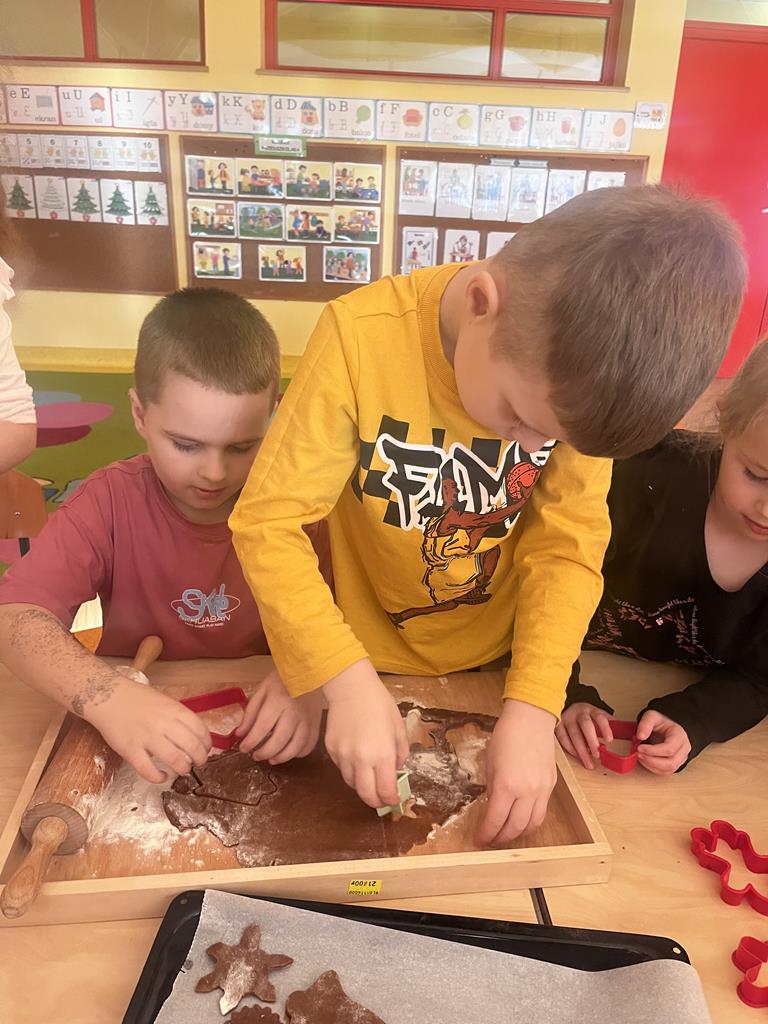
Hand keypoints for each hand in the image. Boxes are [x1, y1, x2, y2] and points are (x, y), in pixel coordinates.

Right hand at [87, 678, 211, 782]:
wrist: (109, 697)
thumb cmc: (137, 698)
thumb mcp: (165, 701)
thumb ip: (178, 717)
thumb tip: (194, 734)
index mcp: (174, 710)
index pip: (200, 730)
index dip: (207, 744)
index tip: (206, 749)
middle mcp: (164, 724)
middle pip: (192, 746)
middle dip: (200, 759)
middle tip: (198, 763)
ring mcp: (147, 738)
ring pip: (174, 759)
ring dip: (183, 768)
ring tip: (182, 770)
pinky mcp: (131, 750)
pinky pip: (147, 770)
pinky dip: (158, 777)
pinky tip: (162, 777)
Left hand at [236, 670, 323, 763]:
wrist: (308, 670)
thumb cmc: (283, 679)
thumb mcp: (262, 690)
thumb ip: (250, 712)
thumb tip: (240, 733)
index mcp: (278, 701)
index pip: (263, 727)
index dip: (251, 741)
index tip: (243, 748)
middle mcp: (294, 712)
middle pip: (280, 740)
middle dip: (265, 753)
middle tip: (256, 756)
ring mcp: (307, 719)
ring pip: (296, 746)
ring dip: (282, 757)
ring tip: (271, 759)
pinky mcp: (316, 722)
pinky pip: (310, 744)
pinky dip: (300, 753)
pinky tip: (290, 752)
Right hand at [323, 659, 409, 808]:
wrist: (351, 688)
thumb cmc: (378, 703)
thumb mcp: (398, 727)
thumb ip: (400, 752)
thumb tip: (396, 769)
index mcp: (382, 755)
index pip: (386, 791)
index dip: (391, 800)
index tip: (394, 799)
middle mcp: (361, 760)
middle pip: (367, 795)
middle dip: (376, 801)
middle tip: (382, 799)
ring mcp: (343, 756)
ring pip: (352, 784)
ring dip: (362, 785)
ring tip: (370, 777)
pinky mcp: (331, 750)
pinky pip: (341, 768)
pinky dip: (350, 770)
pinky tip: (357, 758)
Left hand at [478, 700, 556, 845]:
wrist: (531, 719)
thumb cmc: (506, 735)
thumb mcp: (490, 762)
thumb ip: (492, 787)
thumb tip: (493, 804)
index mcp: (506, 785)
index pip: (495, 820)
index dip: (486, 834)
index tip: (479, 839)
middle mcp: (526, 791)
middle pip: (515, 827)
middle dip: (501, 838)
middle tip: (492, 840)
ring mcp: (542, 790)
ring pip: (532, 824)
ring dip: (518, 834)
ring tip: (507, 834)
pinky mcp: (551, 785)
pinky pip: (542, 811)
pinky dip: (531, 821)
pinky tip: (522, 821)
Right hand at [555, 702, 613, 769]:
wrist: (569, 708)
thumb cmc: (587, 716)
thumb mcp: (599, 716)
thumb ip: (610, 725)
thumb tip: (628, 735)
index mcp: (592, 710)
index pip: (600, 717)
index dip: (605, 728)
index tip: (609, 740)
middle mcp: (579, 713)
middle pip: (586, 725)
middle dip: (591, 741)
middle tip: (597, 754)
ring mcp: (567, 718)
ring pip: (573, 734)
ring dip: (581, 750)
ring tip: (588, 762)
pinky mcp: (558, 725)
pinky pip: (563, 738)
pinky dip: (570, 749)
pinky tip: (577, 756)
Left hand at [636, 710, 690, 773]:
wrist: (668, 725)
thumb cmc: (662, 721)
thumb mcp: (652, 716)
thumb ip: (646, 724)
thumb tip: (640, 736)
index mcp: (680, 736)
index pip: (669, 748)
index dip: (653, 751)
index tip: (640, 748)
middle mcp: (684, 748)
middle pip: (671, 762)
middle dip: (652, 761)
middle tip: (638, 754)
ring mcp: (681, 757)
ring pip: (669, 769)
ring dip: (652, 766)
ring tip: (640, 756)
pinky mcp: (676, 763)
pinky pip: (666, 772)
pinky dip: (654, 769)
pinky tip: (645, 761)